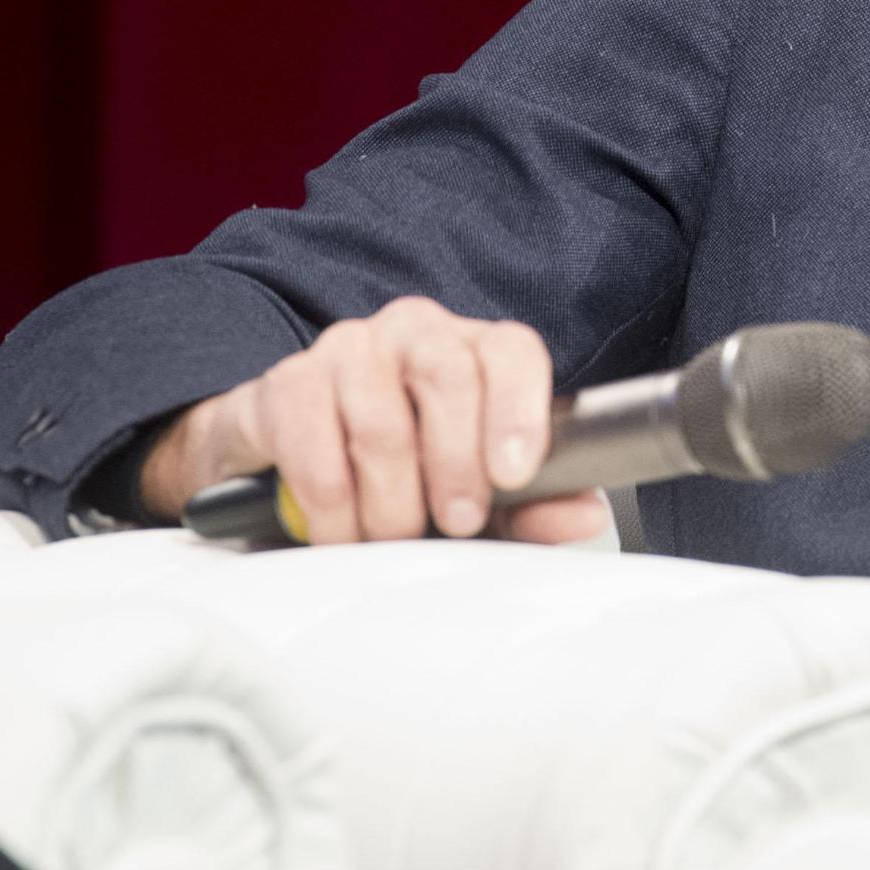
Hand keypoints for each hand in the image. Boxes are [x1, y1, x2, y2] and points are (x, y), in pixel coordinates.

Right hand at [139, 296, 610, 545]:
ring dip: (389, 499)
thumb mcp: (479, 492)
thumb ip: (533, 505)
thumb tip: (584, 514)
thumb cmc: (407, 470)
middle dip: (455, 464)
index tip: (515, 475)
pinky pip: (310, 441)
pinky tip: (339, 530)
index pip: (511, 351)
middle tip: (456, 522)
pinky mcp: (286, 383)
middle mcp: (413, 332)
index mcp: (473, 348)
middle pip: (446, 375)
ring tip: (392, 537)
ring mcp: (347, 349)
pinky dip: (330, 503)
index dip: (518, 409)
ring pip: (379, 420)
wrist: (298, 459)